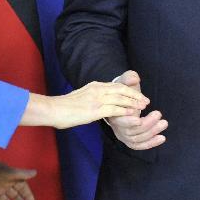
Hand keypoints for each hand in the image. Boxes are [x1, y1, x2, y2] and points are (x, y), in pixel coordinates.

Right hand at [21, 81, 148, 128]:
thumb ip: (92, 96)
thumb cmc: (64, 106)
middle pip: (121, 90)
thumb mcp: (81, 96)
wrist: (53, 109)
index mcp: (94, 85)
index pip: (116, 85)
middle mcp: (97, 89)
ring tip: (143, 107)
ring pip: (120, 98)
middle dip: (135, 95)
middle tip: (146, 101)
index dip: (129, 90)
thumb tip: (99, 101)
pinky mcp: (95, 110)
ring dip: (133, 103)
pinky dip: (125, 111)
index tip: (138, 95)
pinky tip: (132, 114)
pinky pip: (114, 109)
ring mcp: (96, 99)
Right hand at [107, 70, 166, 149]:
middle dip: (146, 124)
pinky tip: (162, 138)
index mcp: (114, 114)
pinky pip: (140, 145)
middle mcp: (117, 127)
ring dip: (152, 132)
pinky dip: (151, 143)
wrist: (122, 102)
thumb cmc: (124, 93)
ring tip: (164, 123)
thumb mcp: (125, 82)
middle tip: (158, 114)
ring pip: (137, 139)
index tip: (139, 117)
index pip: (119, 120)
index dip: (129, 120)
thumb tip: (134, 78)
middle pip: (131, 131)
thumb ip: (129, 78)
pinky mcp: (131, 141)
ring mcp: (124, 135)